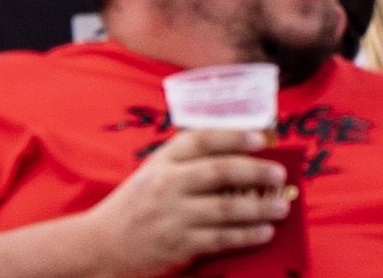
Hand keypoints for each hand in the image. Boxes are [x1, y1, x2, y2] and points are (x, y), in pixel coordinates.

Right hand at [92, 125, 298, 273]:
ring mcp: (173, 215)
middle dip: (255, 171)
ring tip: (281, 207)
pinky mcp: (178, 245)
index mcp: (163, 161)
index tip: (260, 138)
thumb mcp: (153, 172)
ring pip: (225, 208)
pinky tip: (264, 232)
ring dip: (258, 207)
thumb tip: (237, 152)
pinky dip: (245, 235)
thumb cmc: (135, 205)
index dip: (234, 136)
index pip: (202, 140)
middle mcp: (168, 184)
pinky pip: (220, 238)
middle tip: (279, 174)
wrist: (102, 245)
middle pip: (219, 171)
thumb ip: (186, 160)